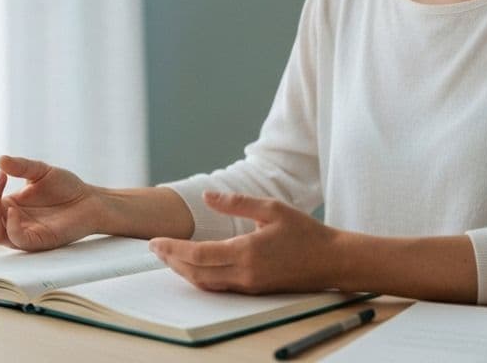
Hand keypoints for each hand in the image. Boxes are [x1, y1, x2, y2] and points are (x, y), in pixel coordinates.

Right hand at [0, 155, 107, 251]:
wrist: (90, 200)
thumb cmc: (65, 188)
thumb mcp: (40, 171)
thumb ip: (21, 166)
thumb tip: (0, 159)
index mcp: (9, 207)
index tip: (0, 173)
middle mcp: (12, 222)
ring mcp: (24, 233)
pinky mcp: (38, 241)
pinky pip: (17, 240)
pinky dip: (11, 227)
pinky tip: (15, 211)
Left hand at [147, 191, 341, 293]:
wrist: (332, 261)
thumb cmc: (305, 232)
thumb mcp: (271, 208)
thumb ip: (237, 203)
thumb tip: (206, 196)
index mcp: (246, 252)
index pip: (198, 255)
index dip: (172, 250)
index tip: (154, 242)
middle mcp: (245, 273)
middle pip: (197, 272)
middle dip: (172, 261)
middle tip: (155, 248)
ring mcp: (250, 285)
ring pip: (206, 283)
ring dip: (184, 271)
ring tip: (168, 256)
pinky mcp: (255, 290)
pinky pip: (220, 287)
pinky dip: (201, 277)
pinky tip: (193, 266)